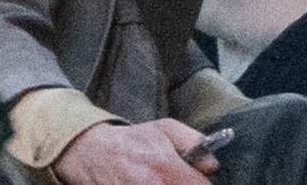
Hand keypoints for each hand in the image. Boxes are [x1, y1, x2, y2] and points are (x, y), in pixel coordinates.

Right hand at [52, 118, 217, 183]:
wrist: (94, 153)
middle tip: (182, 181)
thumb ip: (194, 142)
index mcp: (164, 165)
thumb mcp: (166, 128)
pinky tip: (155, 184)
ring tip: (165, 181)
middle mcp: (152, 184)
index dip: (202, 184)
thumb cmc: (133, 141)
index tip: (198, 180)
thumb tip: (212, 165)